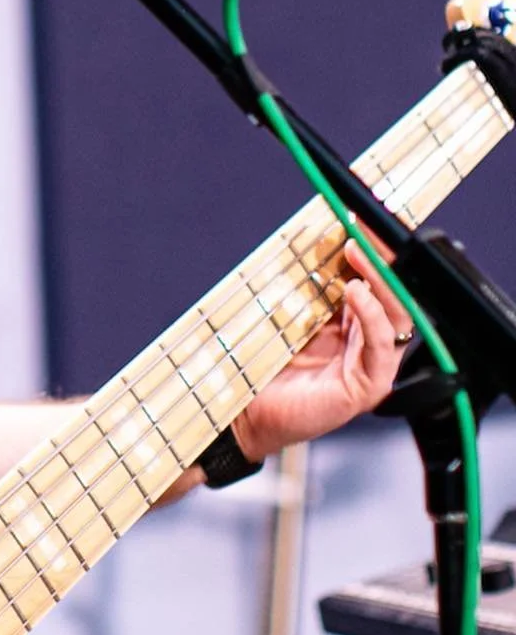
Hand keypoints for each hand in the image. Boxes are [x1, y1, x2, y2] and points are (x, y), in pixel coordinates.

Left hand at [232, 240, 410, 462]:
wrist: (240, 411)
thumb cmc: (258, 366)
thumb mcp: (284, 313)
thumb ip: (307, 286)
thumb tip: (317, 239)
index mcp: (346, 325)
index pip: (370, 283)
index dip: (370, 254)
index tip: (359, 222)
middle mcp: (362, 344)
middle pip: (389, 296)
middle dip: (380, 261)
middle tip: (364, 233)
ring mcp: (368, 366)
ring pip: (393, 316)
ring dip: (379, 282)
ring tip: (358, 256)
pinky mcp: (366, 387)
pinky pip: (380, 346)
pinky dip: (372, 316)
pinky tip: (357, 294)